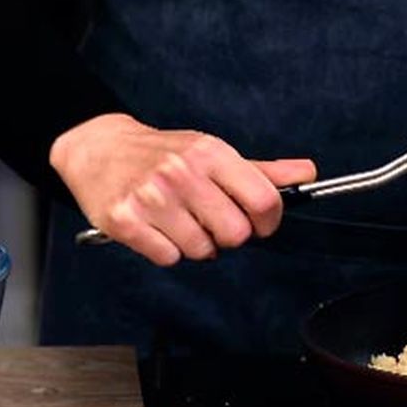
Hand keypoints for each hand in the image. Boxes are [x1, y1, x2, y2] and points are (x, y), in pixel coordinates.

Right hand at [50, 114, 316, 264]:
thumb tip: (309, 173)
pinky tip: (157, 229)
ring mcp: (152, 197)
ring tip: (180, 221)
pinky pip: (168, 257)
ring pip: (202, 251)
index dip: (268, 221)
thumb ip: (262, 170)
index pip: (264, 200)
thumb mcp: (211, 152)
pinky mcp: (125, 221)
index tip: (259, 222)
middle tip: (210, 221)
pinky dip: (167, 250)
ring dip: (196, 244)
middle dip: (229, 235)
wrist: (98, 148)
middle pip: (236, 234)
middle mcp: (181, 173)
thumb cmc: (160, 152)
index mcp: (210, 153)